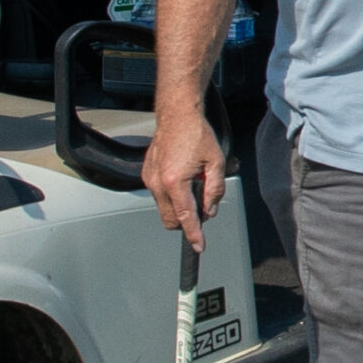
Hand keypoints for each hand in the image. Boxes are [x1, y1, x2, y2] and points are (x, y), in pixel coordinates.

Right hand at [143, 109, 225, 250]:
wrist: (177, 116)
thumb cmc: (196, 134)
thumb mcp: (216, 163)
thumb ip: (215, 190)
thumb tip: (210, 211)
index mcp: (175, 181)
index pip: (186, 217)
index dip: (194, 235)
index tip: (198, 246)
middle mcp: (158, 183)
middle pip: (171, 219)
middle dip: (186, 221)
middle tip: (203, 206)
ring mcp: (149, 179)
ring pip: (164, 208)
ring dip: (179, 205)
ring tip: (193, 183)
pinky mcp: (146, 174)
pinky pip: (159, 196)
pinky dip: (172, 195)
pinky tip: (183, 178)